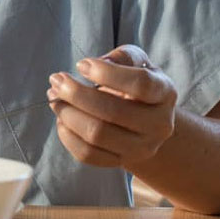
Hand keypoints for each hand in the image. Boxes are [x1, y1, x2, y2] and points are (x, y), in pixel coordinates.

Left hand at [47, 44, 177, 168]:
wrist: (145, 121)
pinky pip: (87, 154)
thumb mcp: (136, 62)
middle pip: (113, 112)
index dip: (106, 73)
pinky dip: (67, 135)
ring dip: (67, 113)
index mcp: (165, 93)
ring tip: (54, 96)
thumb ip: (122, 56)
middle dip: (76, 93)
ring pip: (97, 134)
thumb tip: (97, 64)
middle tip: (56, 80)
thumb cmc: (135, 85)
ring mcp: (142, 147)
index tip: (80, 65)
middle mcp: (159, 124)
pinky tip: (62, 118)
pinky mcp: (122, 162)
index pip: (140, 84)